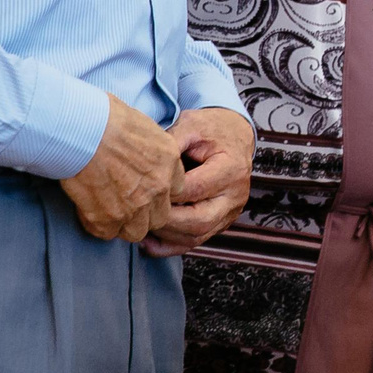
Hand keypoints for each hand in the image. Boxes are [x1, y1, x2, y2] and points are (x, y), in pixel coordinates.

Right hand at [62, 95, 185, 242]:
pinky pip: (107, 233)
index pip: (176, 191)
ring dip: (123, 224)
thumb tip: (146, 159)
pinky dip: (98, 225)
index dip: (159, 192)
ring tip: (107, 210)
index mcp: (169, 163)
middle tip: (126, 203)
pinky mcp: (107, 218)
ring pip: (136, 231)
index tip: (144, 189)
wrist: (82, 129)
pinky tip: (90, 211)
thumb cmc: (107, 118)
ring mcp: (134, 206)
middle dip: (145, 214)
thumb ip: (154, 152)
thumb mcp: (146, 128)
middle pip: (160, 217)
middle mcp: (158, 187)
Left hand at [141, 106, 254, 256]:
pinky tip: (148, 242)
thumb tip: (140, 163)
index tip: (138, 190)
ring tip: (138, 226)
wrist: (234, 135)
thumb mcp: (190, 126)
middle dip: (165, 221)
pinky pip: (196, 241)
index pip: (194, 189)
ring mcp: (230, 212)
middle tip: (137, 214)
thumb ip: (169, 144)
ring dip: (166, 236)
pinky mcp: (222, 221)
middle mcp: (235, 195)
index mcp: (231, 169)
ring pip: (197, 236)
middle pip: (199, 220)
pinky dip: (171, 245)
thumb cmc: (210, 129)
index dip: (165, 194)